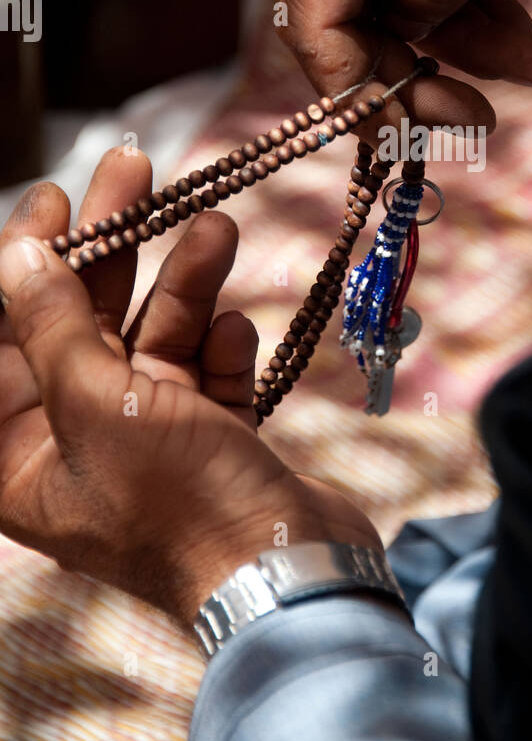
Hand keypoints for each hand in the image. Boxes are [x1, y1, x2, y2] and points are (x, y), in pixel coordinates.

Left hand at [0, 149, 380, 626]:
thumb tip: (18, 256)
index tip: (54, 198)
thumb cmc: (179, 504)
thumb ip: (55, 326)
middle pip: (81, 322)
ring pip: (151, 336)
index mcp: (21, 456)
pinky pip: (202, 368)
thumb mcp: (101, 405)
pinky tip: (233, 330)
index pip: (7, 337)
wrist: (294, 572)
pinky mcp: (208, 436)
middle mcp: (77, 443)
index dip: (25, 263)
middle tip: (133, 167)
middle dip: (112, 246)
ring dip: (185, 281)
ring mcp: (147, 438)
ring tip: (218, 226)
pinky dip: (218, 345)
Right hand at [282, 0, 531, 129]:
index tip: (410, 137)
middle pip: (347, 20)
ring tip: (530, 72)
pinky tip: (524, 47)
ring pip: (394, 8)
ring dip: (455, 52)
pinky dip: (473, 15)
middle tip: (475, 126)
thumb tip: (407, 36)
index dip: (353, 88)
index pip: (313, 15)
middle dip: (408, 81)